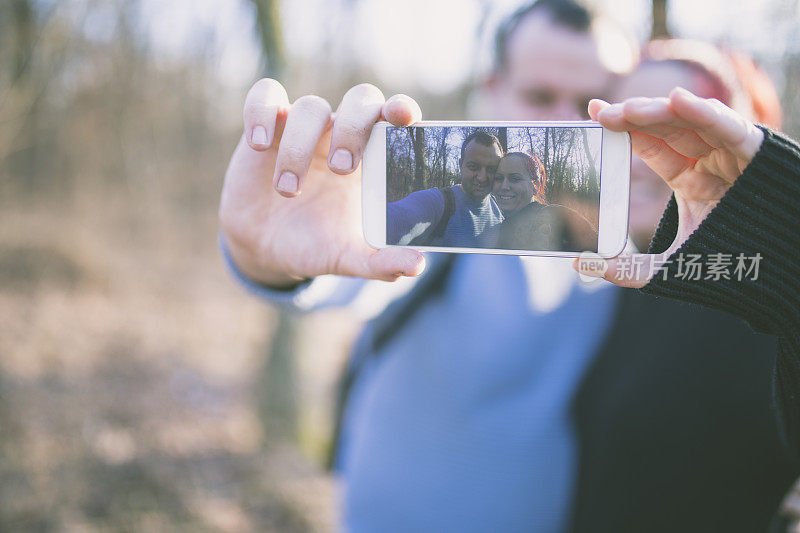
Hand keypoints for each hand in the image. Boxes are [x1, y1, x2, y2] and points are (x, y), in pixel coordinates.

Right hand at [219, 80, 425, 286]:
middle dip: (354, 128)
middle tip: (342, 169)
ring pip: (310, 107)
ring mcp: (304, 128)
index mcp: (374, 157)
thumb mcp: (348, 258)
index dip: (401, 108)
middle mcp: (342, 134)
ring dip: (299, 146)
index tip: (403, 118)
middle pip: (359, 100)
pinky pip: (264, 97)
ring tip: (288, 190)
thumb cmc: (317, 243)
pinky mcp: (267, 128)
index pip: (395, 116)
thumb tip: (416, 267)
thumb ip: (380, 262)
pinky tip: (259, 144)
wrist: (266, 248)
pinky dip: (261, 112)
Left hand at [574, 87, 763, 287]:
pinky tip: (678, 100)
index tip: (593, 115)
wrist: (778, 277)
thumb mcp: (669, 270)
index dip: (624, 128)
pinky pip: (729, 127)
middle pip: (668, 127)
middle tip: (600, 112)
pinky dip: (705, 112)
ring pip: (692, 120)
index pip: (652, 144)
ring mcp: (732, 154)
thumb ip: (626, 270)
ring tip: (627, 109)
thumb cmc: (729, 268)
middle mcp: (710, 160)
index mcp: (690, 178)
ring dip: (660, 111)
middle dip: (634, 116)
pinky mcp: (755, 153)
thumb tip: (579, 265)